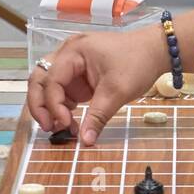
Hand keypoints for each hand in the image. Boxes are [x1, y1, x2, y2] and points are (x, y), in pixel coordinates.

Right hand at [26, 29, 166, 145]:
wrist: (155, 51)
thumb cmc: (137, 62)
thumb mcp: (117, 91)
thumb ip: (98, 117)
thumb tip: (85, 141)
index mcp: (73, 51)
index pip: (51, 80)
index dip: (53, 105)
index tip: (67, 124)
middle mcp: (67, 54)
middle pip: (39, 79)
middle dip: (40, 105)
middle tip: (49, 128)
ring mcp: (71, 64)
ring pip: (46, 85)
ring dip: (49, 107)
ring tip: (61, 127)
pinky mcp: (78, 74)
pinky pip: (61, 90)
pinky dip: (62, 106)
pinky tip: (71, 121)